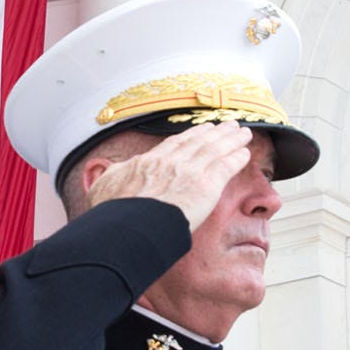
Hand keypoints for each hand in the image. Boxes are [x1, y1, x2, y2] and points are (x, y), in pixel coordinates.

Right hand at [85, 121, 252, 231]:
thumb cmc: (116, 212)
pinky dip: (236, 159)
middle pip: (200, 141)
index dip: (193, 135)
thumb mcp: (104, 186)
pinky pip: (225, 167)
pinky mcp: (206, 186)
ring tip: (243, 133)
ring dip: (231, 140)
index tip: (203, 130)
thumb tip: (110, 171)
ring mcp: (190, 172)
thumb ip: (111, 175)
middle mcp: (172, 161)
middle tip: (228, 125)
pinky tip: (245, 153)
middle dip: (216, 132)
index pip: (176, 144)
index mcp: (150, 160)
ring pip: (216, 150)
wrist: (131, 224)